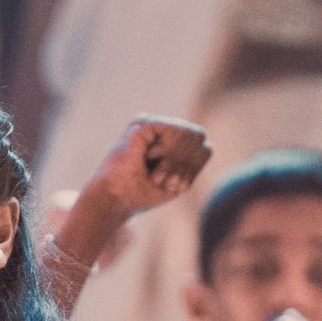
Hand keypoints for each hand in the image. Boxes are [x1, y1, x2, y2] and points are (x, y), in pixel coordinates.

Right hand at [46, 116, 210, 270]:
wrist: (115, 198)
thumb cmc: (141, 194)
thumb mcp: (176, 181)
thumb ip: (192, 162)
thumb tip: (206, 144)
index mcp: (170, 143)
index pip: (204, 147)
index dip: (194, 168)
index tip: (174, 186)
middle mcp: (161, 129)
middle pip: (200, 136)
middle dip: (185, 164)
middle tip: (162, 179)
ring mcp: (151, 123)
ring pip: (191, 132)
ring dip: (175, 161)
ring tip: (154, 173)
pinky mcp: (143, 122)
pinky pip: (175, 130)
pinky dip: (166, 152)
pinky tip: (149, 158)